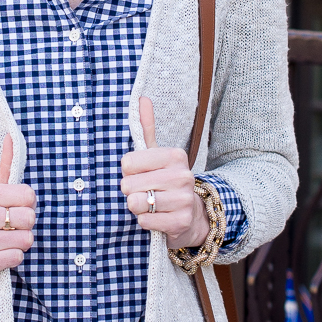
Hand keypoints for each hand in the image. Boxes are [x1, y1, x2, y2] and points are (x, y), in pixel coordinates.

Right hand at [0, 135, 35, 287]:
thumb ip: (5, 167)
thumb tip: (11, 136)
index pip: (27, 196)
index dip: (28, 205)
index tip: (16, 210)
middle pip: (28, 218)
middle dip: (26, 226)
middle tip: (12, 229)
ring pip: (24, 240)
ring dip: (20, 244)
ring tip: (5, 242)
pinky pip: (16, 258)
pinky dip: (13, 258)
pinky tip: (0, 255)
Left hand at [121, 97, 209, 249]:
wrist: (194, 215)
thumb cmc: (167, 183)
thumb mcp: (158, 156)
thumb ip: (148, 129)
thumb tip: (142, 99)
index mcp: (175, 155)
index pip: (128, 162)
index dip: (128, 172)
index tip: (140, 174)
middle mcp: (182, 176)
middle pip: (129, 184)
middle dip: (131, 192)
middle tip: (145, 192)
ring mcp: (183, 199)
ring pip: (136, 203)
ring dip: (138, 208)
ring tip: (150, 205)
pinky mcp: (181, 221)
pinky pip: (145, 221)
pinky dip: (145, 222)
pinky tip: (156, 218)